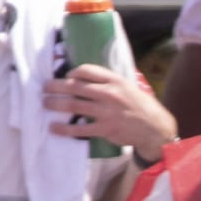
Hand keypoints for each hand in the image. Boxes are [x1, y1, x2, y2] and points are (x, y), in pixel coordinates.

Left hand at [45, 63, 176, 154]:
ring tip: (45, 103)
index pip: (87, 70)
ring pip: (74, 105)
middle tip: (45, 87)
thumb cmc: (140, 106)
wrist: (155, 128)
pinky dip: (64, 128)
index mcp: (115, 81)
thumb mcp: (128, 87)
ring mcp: (107, 112)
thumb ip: (109, 82)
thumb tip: (85, 78)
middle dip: (56, 86)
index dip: (72, 72)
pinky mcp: (105, 130)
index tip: (66, 76)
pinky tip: (54, 127)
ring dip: (55, 104)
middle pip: (75, 87)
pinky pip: (80, 129)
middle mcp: (109, 94)